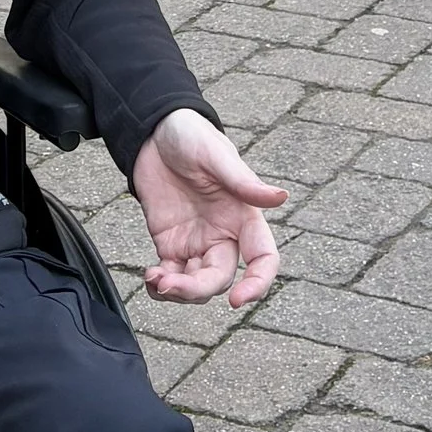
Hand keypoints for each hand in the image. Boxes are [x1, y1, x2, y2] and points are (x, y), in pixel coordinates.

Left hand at [132, 108, 285, 309]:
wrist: (152, 131)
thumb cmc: (191, 136)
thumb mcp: (215, 155)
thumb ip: (244, 181)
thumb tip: (281, 197)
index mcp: (243, 216)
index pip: (263, 258)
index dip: (258, 284)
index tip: (238, 300)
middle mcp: (223, 234)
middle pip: (220, 278)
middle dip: (197, 289)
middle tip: (168, 284)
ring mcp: (196, 242)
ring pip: (196, 284)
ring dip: (177, 292)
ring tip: (155, 280)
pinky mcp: (171, 244)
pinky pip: (170, 276)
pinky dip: (160, 285)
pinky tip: (150, 277)